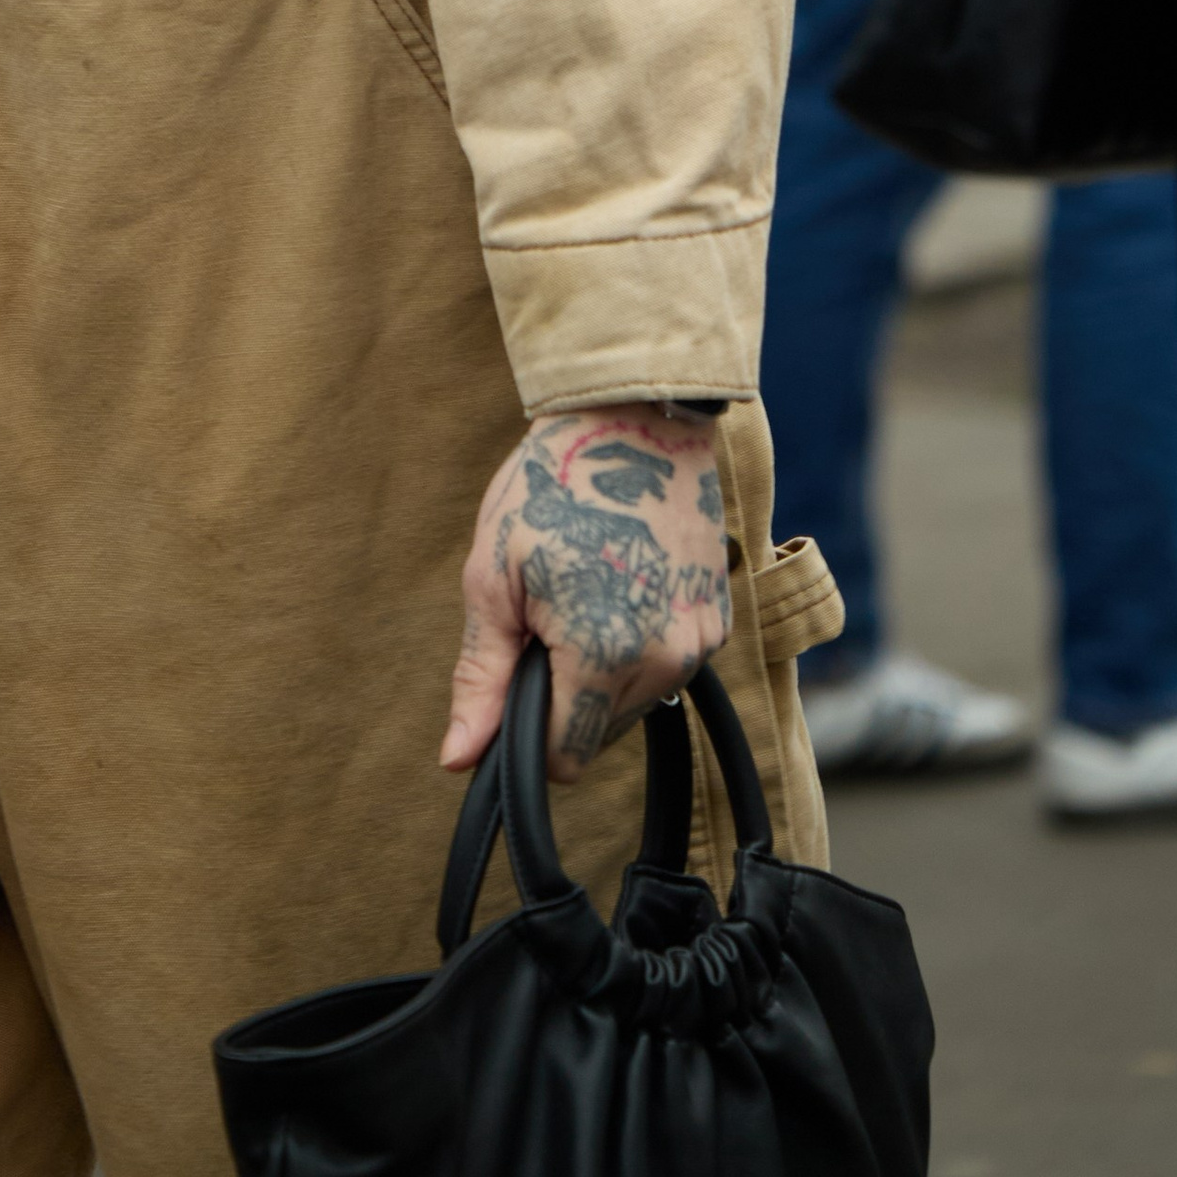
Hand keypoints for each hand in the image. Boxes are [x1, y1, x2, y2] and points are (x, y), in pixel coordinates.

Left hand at [444, 406, 730, 787]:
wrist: (632, 417)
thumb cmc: (551, 486)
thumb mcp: (493, 577)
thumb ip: (482, 676)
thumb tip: (457, 759)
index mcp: (603, 653)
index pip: (565, 757)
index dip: (528, 734)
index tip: (514, 683)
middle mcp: (665, 660)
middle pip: (599, 731)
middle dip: (565, 691)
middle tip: (547, 611)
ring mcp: (700, 642)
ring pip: (635, 703)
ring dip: (603, 670)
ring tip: (585, 589)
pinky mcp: (719, 621)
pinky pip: (667, 667)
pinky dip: (639, 644)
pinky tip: (621, 583)